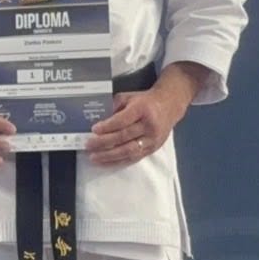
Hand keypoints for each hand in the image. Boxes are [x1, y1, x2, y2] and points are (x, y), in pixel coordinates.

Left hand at [86, 63, 205, 166]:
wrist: (169, 106)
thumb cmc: (145, 101)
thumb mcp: (129, 97)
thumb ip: (114, 106)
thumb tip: (99, 120)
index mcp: (142, 109)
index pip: (123, 120)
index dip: (107, 126)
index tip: (93, 129)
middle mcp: (149, 125)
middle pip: (124, 137)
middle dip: (104, 142)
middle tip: (88, 145)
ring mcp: (152, 139)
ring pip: (129, 150)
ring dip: (109, 156)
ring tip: (94, 157)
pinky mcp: (152, 149)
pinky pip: (134, 158)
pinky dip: (118, 161)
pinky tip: (106, 162)